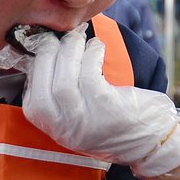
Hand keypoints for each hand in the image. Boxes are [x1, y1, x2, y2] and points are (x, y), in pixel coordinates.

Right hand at [19, 26, 179, 179]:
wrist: (148, 142)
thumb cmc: (112, 123)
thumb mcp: (77, 120)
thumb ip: (59, 99)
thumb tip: (46, 59)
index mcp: (53, 129)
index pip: (31, 97)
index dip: (34, 67)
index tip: (44, 50)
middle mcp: (62, 127)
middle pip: (42, 83)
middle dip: (47, 53)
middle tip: (58, 37)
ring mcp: (82, 118)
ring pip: (64, 77)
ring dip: (70, 50)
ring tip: (78, 38)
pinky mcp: (103, 105)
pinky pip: (89, 72)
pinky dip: (91, 53)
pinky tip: (96, 47)